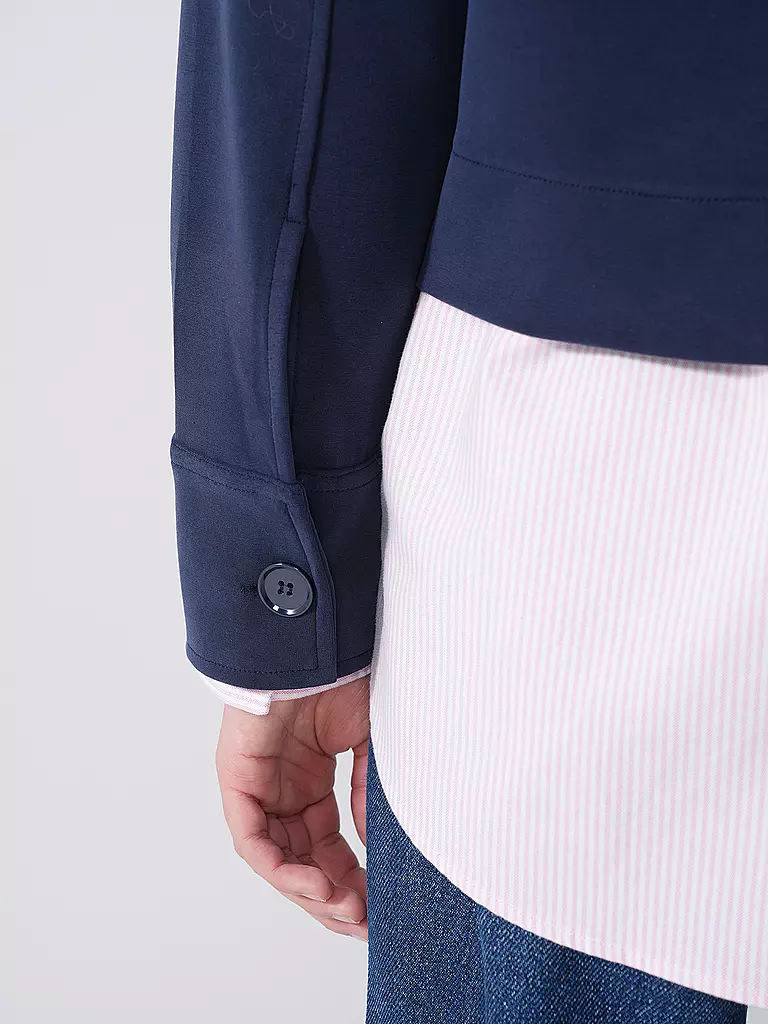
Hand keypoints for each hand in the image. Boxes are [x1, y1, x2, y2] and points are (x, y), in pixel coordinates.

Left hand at [215, 675, 370, 940]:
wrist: (317, 641)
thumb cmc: (344, 678)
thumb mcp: (372, 745)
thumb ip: (370, 796)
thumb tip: (376, 848)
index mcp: (312, 782)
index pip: (328, 846)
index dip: (352, 879)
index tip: (378, 908)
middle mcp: (283, 790)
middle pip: (302, 861)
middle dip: (333, 897)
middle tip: (363, 923)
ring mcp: (259, 787)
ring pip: (277, 859)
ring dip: (310, 891)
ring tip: (345, 910)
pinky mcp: (237, 780)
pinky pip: (253, 839)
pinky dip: (281, 868)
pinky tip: (314, 885)